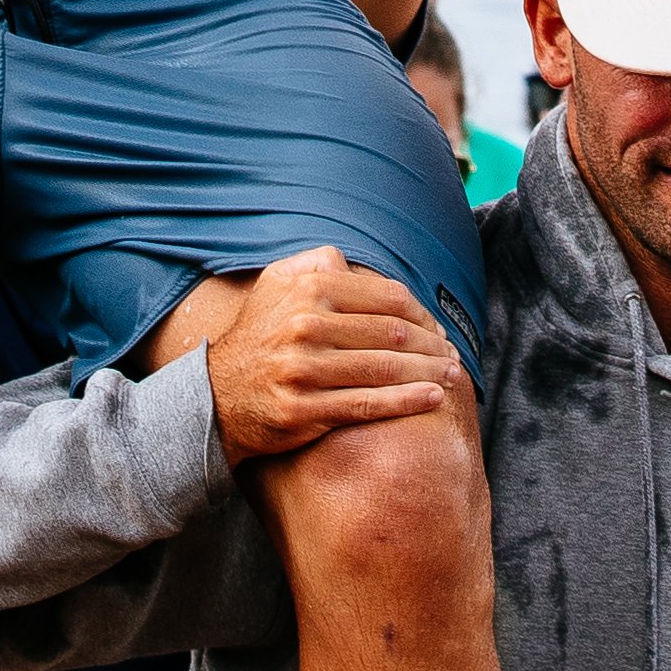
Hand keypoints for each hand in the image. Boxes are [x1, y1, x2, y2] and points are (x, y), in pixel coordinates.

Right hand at [203, 245, 465, 460]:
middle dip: (432, 344)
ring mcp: (304, 369)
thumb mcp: (275, 285)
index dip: (421, 312)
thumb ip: (314, 264)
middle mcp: (305, 325)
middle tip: (455, 354)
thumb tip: (351, 260)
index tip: (439, 328)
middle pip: (390, 333)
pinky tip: (433, 398)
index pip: (384, 297)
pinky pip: (369, 404)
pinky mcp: (305, 410)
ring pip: (385, 368)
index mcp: (307, 290)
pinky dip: (408, 401)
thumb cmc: (259, 337)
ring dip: (429, 372)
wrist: (216, 397)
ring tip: (454, 375)